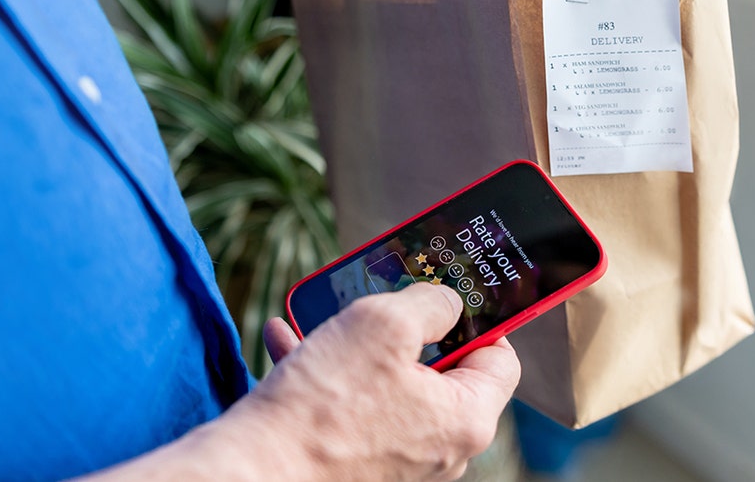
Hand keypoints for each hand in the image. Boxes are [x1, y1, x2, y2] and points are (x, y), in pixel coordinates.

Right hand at [230, 283, 519, 480]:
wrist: (253, 469)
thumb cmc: (324, 404)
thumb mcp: (384, 323)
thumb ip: (431, 302)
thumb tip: (447, 301)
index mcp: (466, 419)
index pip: (500, 357)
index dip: (481, 317)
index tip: (454, 291)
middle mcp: (440, 447)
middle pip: (441, 367)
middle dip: (406, 325)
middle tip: (384, 295)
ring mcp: (398, 458)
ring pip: (387, 381)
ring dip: (355, 341)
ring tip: (325, 309)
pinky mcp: (356, 460)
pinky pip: (352, 404)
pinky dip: (326, 369)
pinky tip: (288, 336)